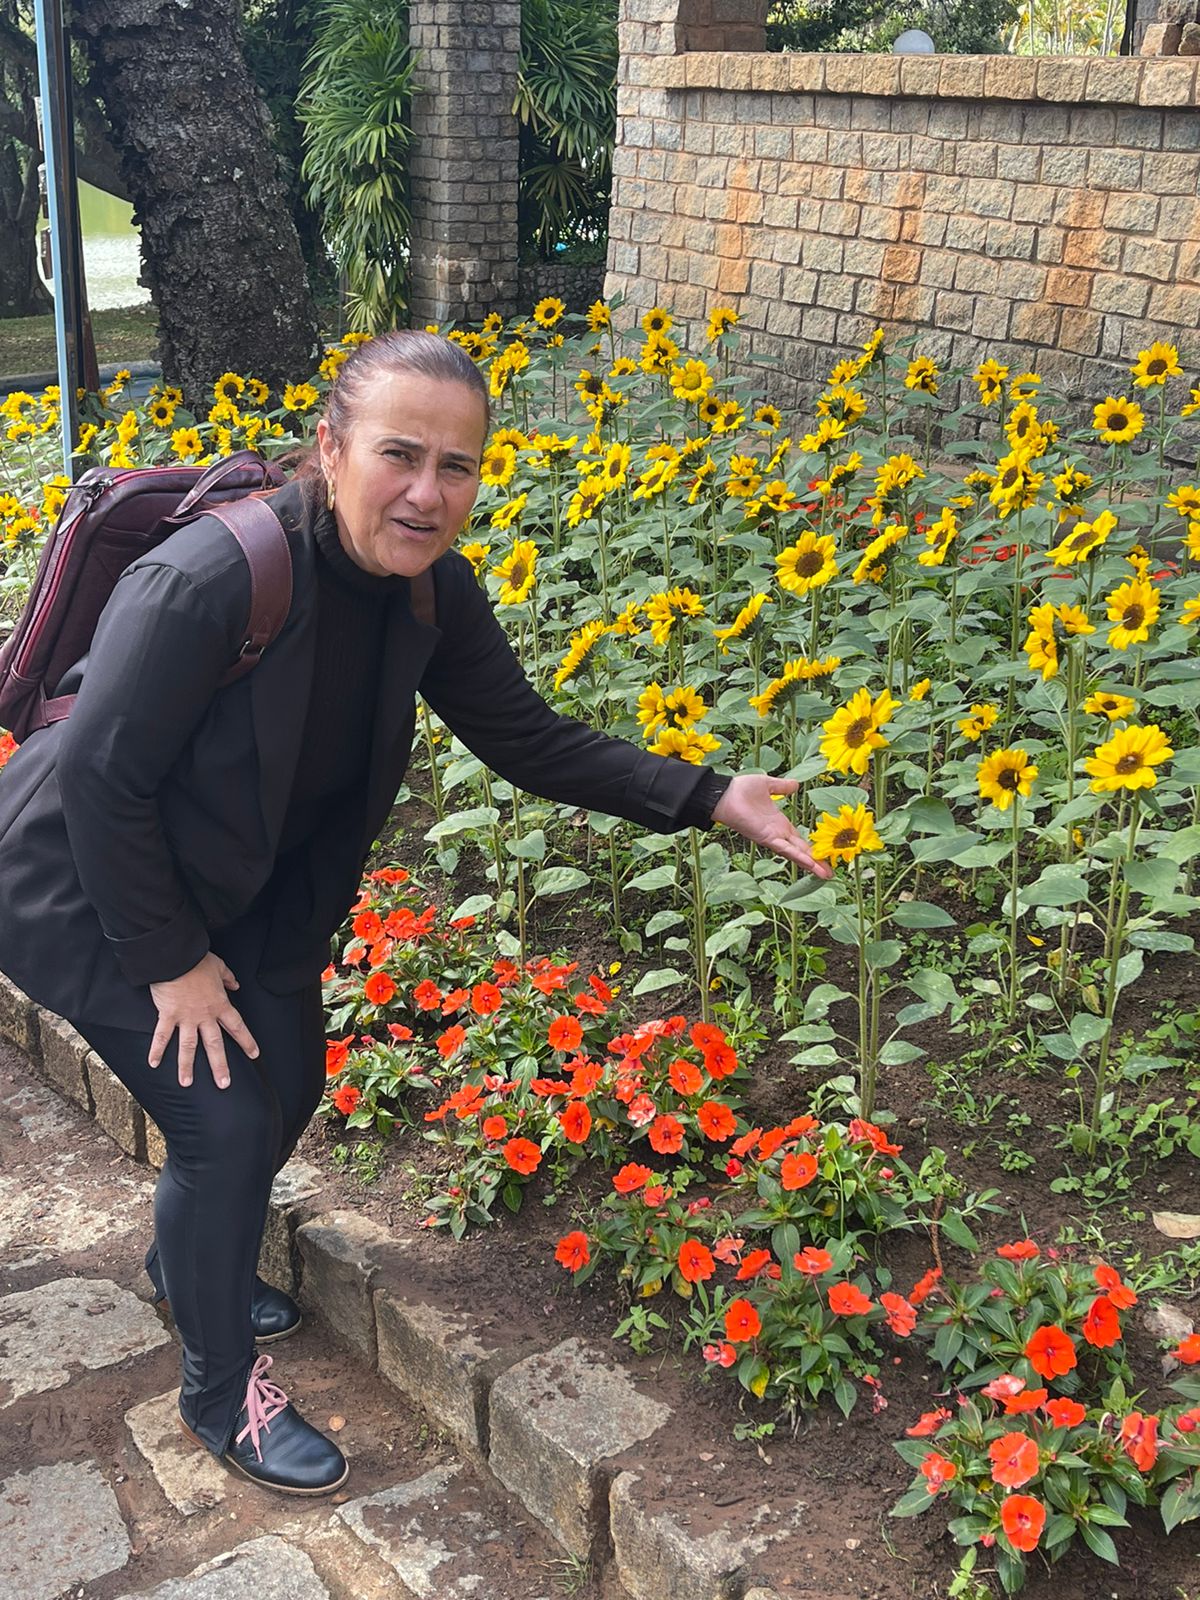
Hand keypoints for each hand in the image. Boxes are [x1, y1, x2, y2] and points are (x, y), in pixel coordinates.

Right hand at [148, 952, 259, 1087]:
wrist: (176, 958)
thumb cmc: (197, 960)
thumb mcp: (219, 966)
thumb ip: (228, 978)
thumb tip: (235, 984)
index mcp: (220, 1004)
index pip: (237, 1026)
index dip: (246, 1041)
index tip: (254, 1054)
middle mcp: (204, 1015)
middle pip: (214, 1044)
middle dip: (219, 1065)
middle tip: (224, 1084)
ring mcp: (185, 1018)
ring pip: (188, 1046)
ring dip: (186, 1066)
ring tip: (186, 1083)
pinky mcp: (167, 1015)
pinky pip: (161, 1036)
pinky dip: (157, 1050)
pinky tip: (153, 1064)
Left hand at [711, 774, 831, 877]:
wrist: (724, 793)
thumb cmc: (741, 789)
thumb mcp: (768, 785)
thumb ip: (782, 786)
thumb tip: (796, 785)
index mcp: (779, 823)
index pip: (799, 840)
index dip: (812, 848)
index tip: (826, 855)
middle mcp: (777, 834)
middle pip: (801, 851)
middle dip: (816, 862)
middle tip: (831, 873)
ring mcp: (772, 838)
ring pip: (795, 854)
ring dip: (810, 864)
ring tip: (826, 875)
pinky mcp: (766, 838)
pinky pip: (785, 849)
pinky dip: (798, 856)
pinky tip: (811, 864)